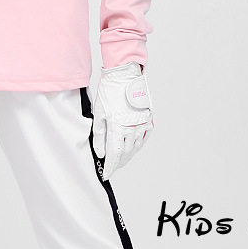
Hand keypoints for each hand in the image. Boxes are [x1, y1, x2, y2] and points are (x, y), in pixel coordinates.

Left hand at [92, 61, 152, 180]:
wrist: (124, 73)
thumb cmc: (110, 89)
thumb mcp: (99, 112)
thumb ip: (99, 134)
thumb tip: (100, 152)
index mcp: (118, 126)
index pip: (114, 154)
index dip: (110, 166)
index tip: (106, 174)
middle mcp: (132, 127)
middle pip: (126, 153)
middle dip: (118, 162)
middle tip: (111, 167)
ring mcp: (142, 123)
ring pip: (135, 147)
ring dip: (127, 155)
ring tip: (120, 159)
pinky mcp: (148, 118)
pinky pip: (144, 137)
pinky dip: (137, 144)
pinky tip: (132, 147)